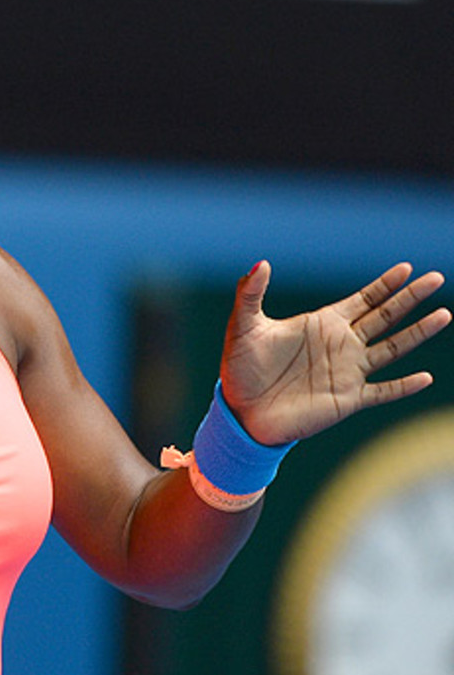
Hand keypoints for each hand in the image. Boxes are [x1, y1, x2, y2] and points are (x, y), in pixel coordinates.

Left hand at [220, 261, 450, 444]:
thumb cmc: (240, 368)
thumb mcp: (244, 326)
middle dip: (410, 297)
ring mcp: (347, 372)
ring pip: (392, 348)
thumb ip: (251, 293)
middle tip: (436, 277)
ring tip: (444, 314)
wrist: (240, 412)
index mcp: (323, 324)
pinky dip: (403, 386)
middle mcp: (341, 345)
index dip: (384, 284)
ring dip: (417, 333)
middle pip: (385, 316)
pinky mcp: (347, 400)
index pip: (363, 299)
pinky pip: (382, 391)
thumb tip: (261, 263)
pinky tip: (425, 378)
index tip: (407, 268)